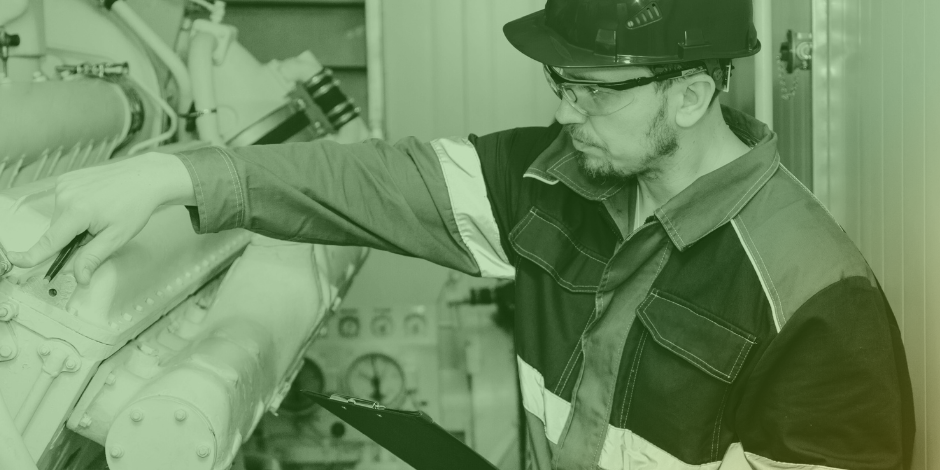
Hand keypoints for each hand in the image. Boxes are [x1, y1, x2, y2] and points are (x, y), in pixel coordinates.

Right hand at [7, 152, 194, 284]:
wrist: (145, 177)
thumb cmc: (136, 205)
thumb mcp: (117, 237)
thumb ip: (93, 257)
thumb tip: (80, 278)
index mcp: (77, 211)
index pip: (49, 241)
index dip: (33, 255)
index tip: (17, 262)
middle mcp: (65, 195)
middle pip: (57, 231)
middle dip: (73, 239)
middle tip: (99, 231)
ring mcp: (65, 184)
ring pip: (61, 218)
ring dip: (75, 224)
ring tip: (101, 214)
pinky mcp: (67, 179)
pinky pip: (64, 204)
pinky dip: (76, 210)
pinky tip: (96, 204)